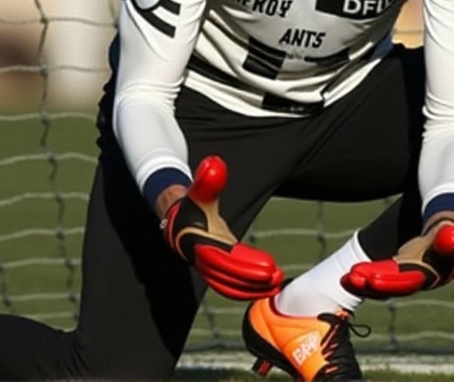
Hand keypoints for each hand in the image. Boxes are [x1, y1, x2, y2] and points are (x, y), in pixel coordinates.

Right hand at [161, 156, 284, 299]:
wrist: (177, 217)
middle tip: (276, 278)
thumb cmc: (192, 202)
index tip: (268, 268)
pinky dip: (245, 291)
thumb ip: (208, 179)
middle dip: (252, 280)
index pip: (225, 259)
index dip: (246, 266)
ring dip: (251, 289)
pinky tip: (265, 289)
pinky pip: (229, 287)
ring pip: (229, 286)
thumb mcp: (200, 189)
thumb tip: (214, 162)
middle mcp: (203, 259)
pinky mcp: (214, 272)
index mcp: (201, 243)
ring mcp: (208, 268)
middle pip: (228, 276)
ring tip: (275, 286)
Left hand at [340, 219, 453, 299]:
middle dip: (374, 285)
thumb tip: (453, 234)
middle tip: (353, 278)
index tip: (371, 279)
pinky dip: (365, 280)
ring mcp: (407, 280)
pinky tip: (349, 278)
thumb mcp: (451, 230)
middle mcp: (420, 281)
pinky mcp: (397, 276)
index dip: (391, 281)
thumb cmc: (448, 230)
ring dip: (366, 284)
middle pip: (394, 286)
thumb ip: (451, 234)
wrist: (446, 232)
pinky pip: (379, 280)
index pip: (410, 280)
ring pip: (385, 285)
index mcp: (435, 275)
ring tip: (348, 278)